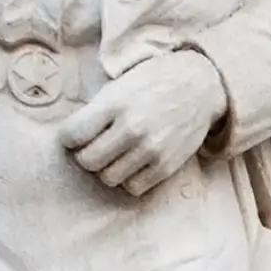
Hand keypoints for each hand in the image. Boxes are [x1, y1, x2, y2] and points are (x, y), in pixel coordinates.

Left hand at [58, 48, 229, 193]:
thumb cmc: (153, 83)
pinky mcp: (166, 166)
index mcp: (114, 104)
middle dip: (87, 155)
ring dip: (109, 168)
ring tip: (118, 154)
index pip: (71, 136)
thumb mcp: (119, 86)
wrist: (200, 86)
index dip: (69, 137)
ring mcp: (150, 149)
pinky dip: (130, 178)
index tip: (77, 135)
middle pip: (87, 161)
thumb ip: (95, 112)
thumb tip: (71, 140)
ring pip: (108, 178)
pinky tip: (135, 162)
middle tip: (97, 145)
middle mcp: (131, 128)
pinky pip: (133, 187)